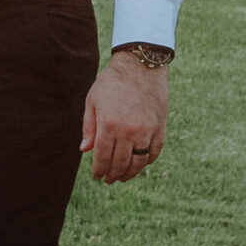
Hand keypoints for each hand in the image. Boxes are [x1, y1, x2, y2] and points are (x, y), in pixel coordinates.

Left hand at [81, 52, 167, 183]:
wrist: (141, 65)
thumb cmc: (112, 82)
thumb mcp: (93, 101)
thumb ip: (89, 127)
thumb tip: (85, 150)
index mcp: (109, 124)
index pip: (103, 157)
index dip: (99, 170)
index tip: (97, 176)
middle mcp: (129, 131)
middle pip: (121, 163)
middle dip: (113, 175)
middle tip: (109, 180)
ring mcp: (147, 130)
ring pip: (139, 162)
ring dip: (130, 173)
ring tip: (122, 177)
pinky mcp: (160, 128)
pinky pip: (154, 152)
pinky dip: (147, 162)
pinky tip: (139, 164)